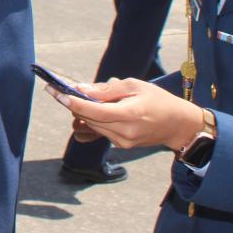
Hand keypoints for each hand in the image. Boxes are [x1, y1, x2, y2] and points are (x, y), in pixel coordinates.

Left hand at [45, 78, 205, 151]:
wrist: (178, 124)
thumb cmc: (158, 100)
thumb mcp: (134, 86)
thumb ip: (106, 89)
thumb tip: (80, 89)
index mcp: (129, 115)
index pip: (91, 110)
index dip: (70, 101)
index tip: (54, 91)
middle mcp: (124, 132)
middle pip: (88, 118)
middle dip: (76, 104)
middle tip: (70, 90)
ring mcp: (122, 142)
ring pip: (91, 125)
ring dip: (85, 112)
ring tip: (93, 99)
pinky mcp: (121, 145)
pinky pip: (99, 132)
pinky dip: (93, 121)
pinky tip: (94, 113)